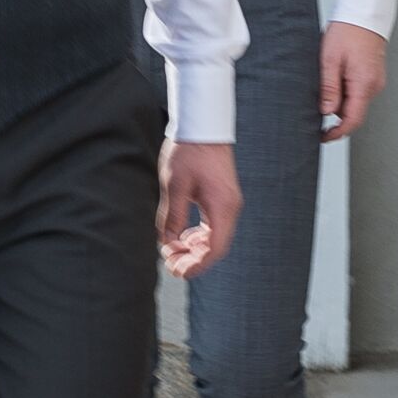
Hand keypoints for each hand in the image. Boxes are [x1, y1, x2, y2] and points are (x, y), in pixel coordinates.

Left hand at [159, 139, 241, 276]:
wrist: (203, 125)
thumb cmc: (189, 152)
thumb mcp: (175, 186)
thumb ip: (172, 217)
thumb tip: (167, 242)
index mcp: (222, 207)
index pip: (215, 249)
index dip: (197, 265)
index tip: (178, 272)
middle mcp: (230, 208)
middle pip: (216, 247)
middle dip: (194, 259)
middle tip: (171, 265)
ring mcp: (229, 203)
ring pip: (215, 237)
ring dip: (195, 248)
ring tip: (173, 251)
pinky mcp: (223, 197)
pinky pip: (214, 225)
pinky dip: (199, 235)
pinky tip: (184, 236)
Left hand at [320, 21, 388, 141]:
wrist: (363, 14)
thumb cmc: (347, 32)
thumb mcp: (329, 60)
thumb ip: (329, 88)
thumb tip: (326, 111)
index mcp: (364, 84)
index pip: (352, 120)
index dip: (337, 132)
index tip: (323, 137)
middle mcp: (374, 86)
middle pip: (351, 111)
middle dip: (333, 108)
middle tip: (317, 93)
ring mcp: (375, 82)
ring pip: (353, 101)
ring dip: (338, 96)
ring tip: (327, 73)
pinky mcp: (372, 76)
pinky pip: (356, 91)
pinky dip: (344, 88)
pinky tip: (335, 72)